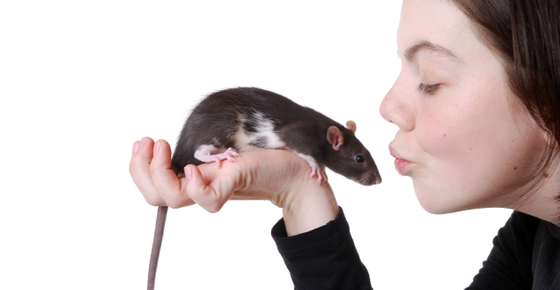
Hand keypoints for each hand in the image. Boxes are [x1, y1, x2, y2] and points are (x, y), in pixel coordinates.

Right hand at [129, 137, 338, 235]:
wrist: (298, 164)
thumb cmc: (264, 151)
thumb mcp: (224, 142)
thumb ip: (202, 147)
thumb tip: (178, 142)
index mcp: (196, 176)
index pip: (153, 186)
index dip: (138, 168)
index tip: (144, 141)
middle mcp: (202, 184)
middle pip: (155, 195)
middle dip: (141, 171)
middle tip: (151, 143)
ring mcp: (217, 185)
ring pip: (174, 198)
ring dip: (160, 174)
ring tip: (164, 147)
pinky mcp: (236, 183)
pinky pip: (208, 198)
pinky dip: (196, 188)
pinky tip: (195, 169)